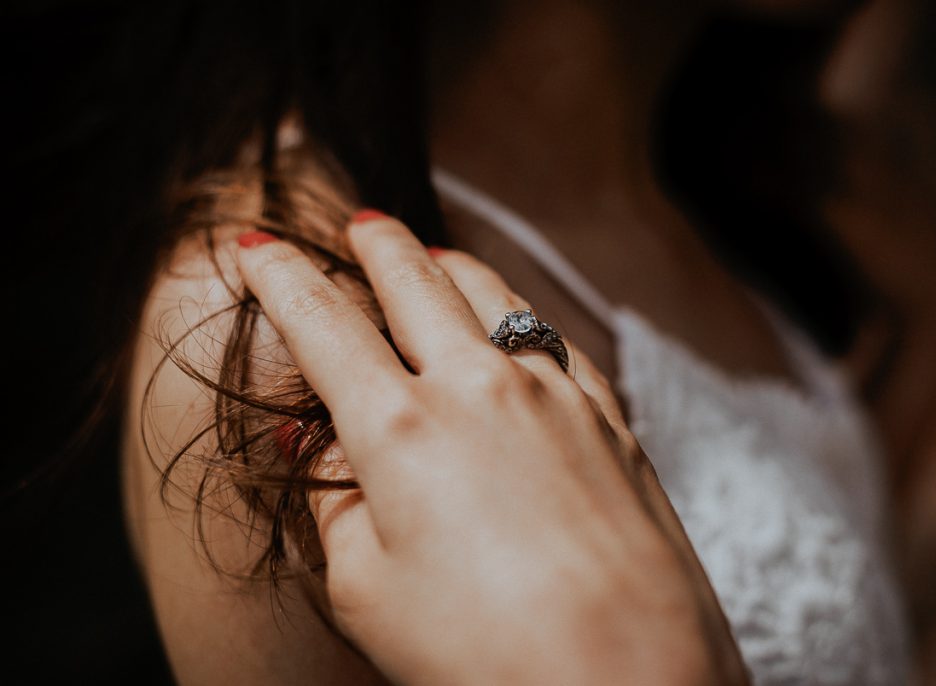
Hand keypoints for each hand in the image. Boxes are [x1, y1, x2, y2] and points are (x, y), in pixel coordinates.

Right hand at [234, 214, 747, 685]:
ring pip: (492, 295)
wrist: (628, 675)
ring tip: (433, 253)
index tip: (257, 248)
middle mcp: (478, 387)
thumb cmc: (486, 654)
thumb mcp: (367, 592)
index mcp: (399, 428)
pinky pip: (555, 339)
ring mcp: (553, 393)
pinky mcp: (609, 416)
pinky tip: (518, 322)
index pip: (323, 325)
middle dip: (377, 245)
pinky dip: (521, 316)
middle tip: (358, 222)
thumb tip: (322, 440)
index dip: (282, 279)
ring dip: (451, 265)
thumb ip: (334, 504)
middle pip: (415, 284)